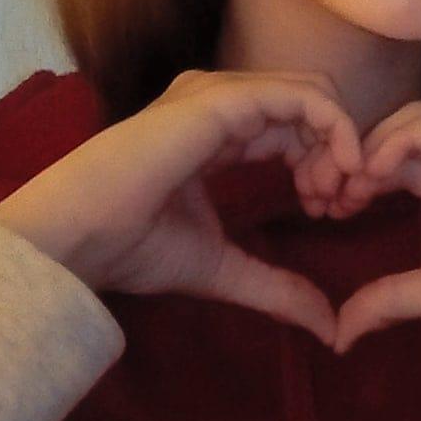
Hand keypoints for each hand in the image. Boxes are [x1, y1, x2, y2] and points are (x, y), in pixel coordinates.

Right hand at [0, 71, 360, 346]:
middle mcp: (225, 100)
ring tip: (327, 196)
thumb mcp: (222, 267)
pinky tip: (335, 171)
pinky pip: (302, 97)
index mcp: (221, 127)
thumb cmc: (134, 245)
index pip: (294, 125)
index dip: (323, 162)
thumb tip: (330, 328)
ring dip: (338, 142)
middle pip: (311, 106)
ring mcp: (224, 93)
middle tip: (337, 206)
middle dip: (337, 152)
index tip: (326, 212)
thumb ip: (276, 286)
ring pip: (313, 94)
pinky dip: (334, 128)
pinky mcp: (225, 98)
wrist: (81, 236)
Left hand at [313, 102, 420, 355]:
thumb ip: (398, 295)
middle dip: (361, 158)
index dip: (364, 179)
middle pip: (405, 138)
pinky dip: (408, 138)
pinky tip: (379, 166)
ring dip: (378, 145)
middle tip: (325, 189)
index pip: (403, 166)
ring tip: (349, 180)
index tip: (327, 206)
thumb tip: (341, 330)